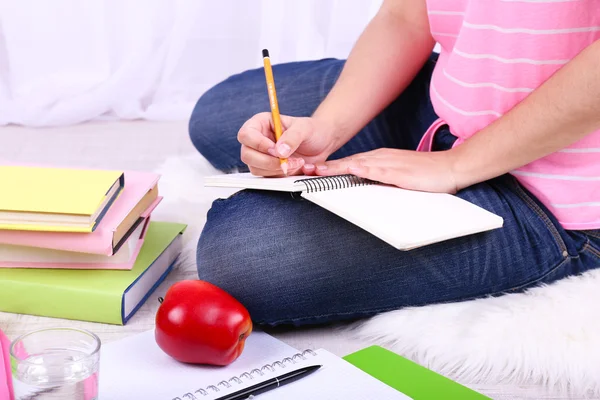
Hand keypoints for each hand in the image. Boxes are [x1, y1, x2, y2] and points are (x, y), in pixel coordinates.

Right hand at [237, 112, 337, 176]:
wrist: (322, 143)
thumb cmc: (311, 130)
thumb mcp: (304, 128)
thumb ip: (292, 137)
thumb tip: (279, 152)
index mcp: (260, 124)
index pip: (246, 135)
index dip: (258, 144)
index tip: (276, 150)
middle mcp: (257, 140)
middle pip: (247, 155)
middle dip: (268, 161)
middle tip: (287, 160)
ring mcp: (261, 156)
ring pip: (255, 168)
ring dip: (276, 169)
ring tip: (296, 162)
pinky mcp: (268, 169)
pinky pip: (266, 177)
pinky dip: (280, 175)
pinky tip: (294, 167)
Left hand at [312, 148, 460, 193]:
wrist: (450, 168)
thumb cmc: (425, 173)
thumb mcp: (397, 175)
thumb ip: (380, 178)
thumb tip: (362, 183)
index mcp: (379, 159)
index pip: (349, 163)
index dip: (329, 167)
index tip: (311, 171)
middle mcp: (381, 158)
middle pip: (348, 162)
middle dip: (326, 167)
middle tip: (305, 170)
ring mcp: (390, 164)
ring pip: (358, 165)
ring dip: (338, 168)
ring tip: (318, 171)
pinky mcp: (400, 172)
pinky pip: (378, 171)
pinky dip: (363, 170)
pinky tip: (352, 169)